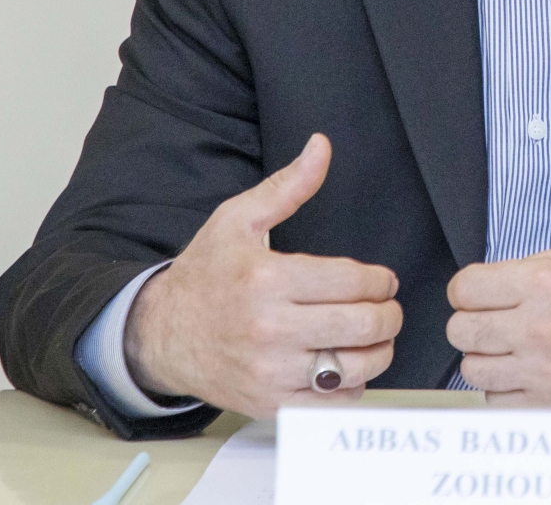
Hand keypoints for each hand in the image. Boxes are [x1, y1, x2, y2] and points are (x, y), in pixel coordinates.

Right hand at [124, 133, 403, 417]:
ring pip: (354, 367)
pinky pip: (332, 403)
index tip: (381, 280)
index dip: (379, 280)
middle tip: (388, 308)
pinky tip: (345, 364)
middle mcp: (270, 329)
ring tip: (373, 336)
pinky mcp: (270, 402)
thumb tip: (321, 147)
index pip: (351, 282)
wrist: (162, 333)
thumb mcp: (238, 219)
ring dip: (378, 351)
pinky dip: (351, 386)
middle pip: (361, 326)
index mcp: (267, 280)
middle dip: (388, 314)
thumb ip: (287, 186)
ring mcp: (270, 371)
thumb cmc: (205, 273)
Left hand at [446, 249, 550, 405]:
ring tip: (510, 350)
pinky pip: (495, 399)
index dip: (466, 292)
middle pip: (461, 330)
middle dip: (470, 324)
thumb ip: (517, 273)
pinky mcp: (547, 406)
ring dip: (486, 359)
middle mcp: (540, 328)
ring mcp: (542, 372)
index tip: (476, 296)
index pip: (464, 289)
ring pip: (472, 369)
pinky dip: (504, 388)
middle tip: (490, 323)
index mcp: (543, 284)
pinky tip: (525, 373)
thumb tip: (474, 289)